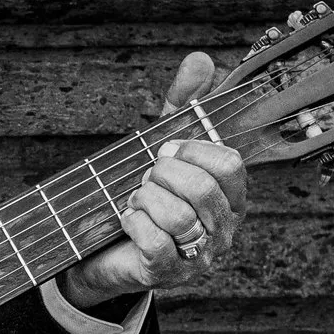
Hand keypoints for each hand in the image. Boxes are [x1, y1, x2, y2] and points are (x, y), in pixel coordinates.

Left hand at [58, 51, 250, 309]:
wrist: (102, 250)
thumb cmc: (143, 194)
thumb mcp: (162, 145)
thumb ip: (183, 105)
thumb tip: (202, 58)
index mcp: (231, 196)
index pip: (230, 164)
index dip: (193, 150)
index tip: (164, 149)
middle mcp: (224, 228)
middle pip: (204, 189)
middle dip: (164, 174)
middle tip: (144, 176)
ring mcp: (199, 256)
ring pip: (181, 217)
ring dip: (146, 199)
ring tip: (134, 198)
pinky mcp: (167, 274)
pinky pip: (157, 243)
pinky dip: (134, 224)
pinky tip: (125, 219)